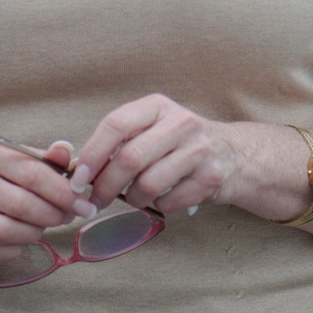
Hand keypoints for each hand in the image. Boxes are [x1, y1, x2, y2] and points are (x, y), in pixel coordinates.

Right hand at [0, 138, 97, 264]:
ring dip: (33, 233)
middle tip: (67, 218)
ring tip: (42, 229)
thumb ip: (47, 159)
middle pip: (20, 203)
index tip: (83, 203)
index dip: (62, 191)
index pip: (32, 173)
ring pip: (4, 230)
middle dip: (51, 214)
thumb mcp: (20, 161)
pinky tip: (21, 244)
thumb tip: (66, 151)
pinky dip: (11, 251)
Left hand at [75, 94, 241, 214]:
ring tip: (133, 197)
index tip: (78, 179)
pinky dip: (159, 206)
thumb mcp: (154, 127)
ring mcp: (199, 149)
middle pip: (130, 158)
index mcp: (158, 106)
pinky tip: (163, 198)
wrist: (235, 154)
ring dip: (132, 199)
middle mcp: (180, 122)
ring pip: (148, 184)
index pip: (116, 124)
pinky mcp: (211, 176)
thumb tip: (80, 171)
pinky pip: (170, 202)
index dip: (92, 154)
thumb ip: (121, 141)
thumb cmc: (180, 143)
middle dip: (105, 186)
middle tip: (94, 201)